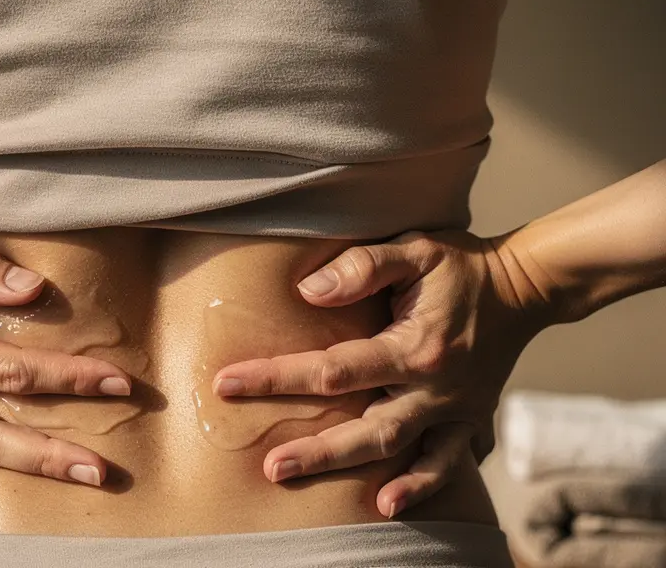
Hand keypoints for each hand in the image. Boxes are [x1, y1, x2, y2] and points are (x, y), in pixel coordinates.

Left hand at [212, 231, 550, 516]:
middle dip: (316, 450)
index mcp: (416, 346)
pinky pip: (446, 464)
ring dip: (350, 470)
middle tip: (269, 467)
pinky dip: (420, 487)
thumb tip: (307, 291)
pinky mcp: (469, 420)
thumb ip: (363, 267)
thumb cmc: (462, 266)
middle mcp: (435, 386)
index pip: (333, 368)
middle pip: (366, 427)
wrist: (527, 287)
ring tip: (303, 484)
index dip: (278, 376)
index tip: (228, 383)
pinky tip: (387, 505)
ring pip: (397, 451)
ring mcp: (455, 409)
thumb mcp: (416, 250)